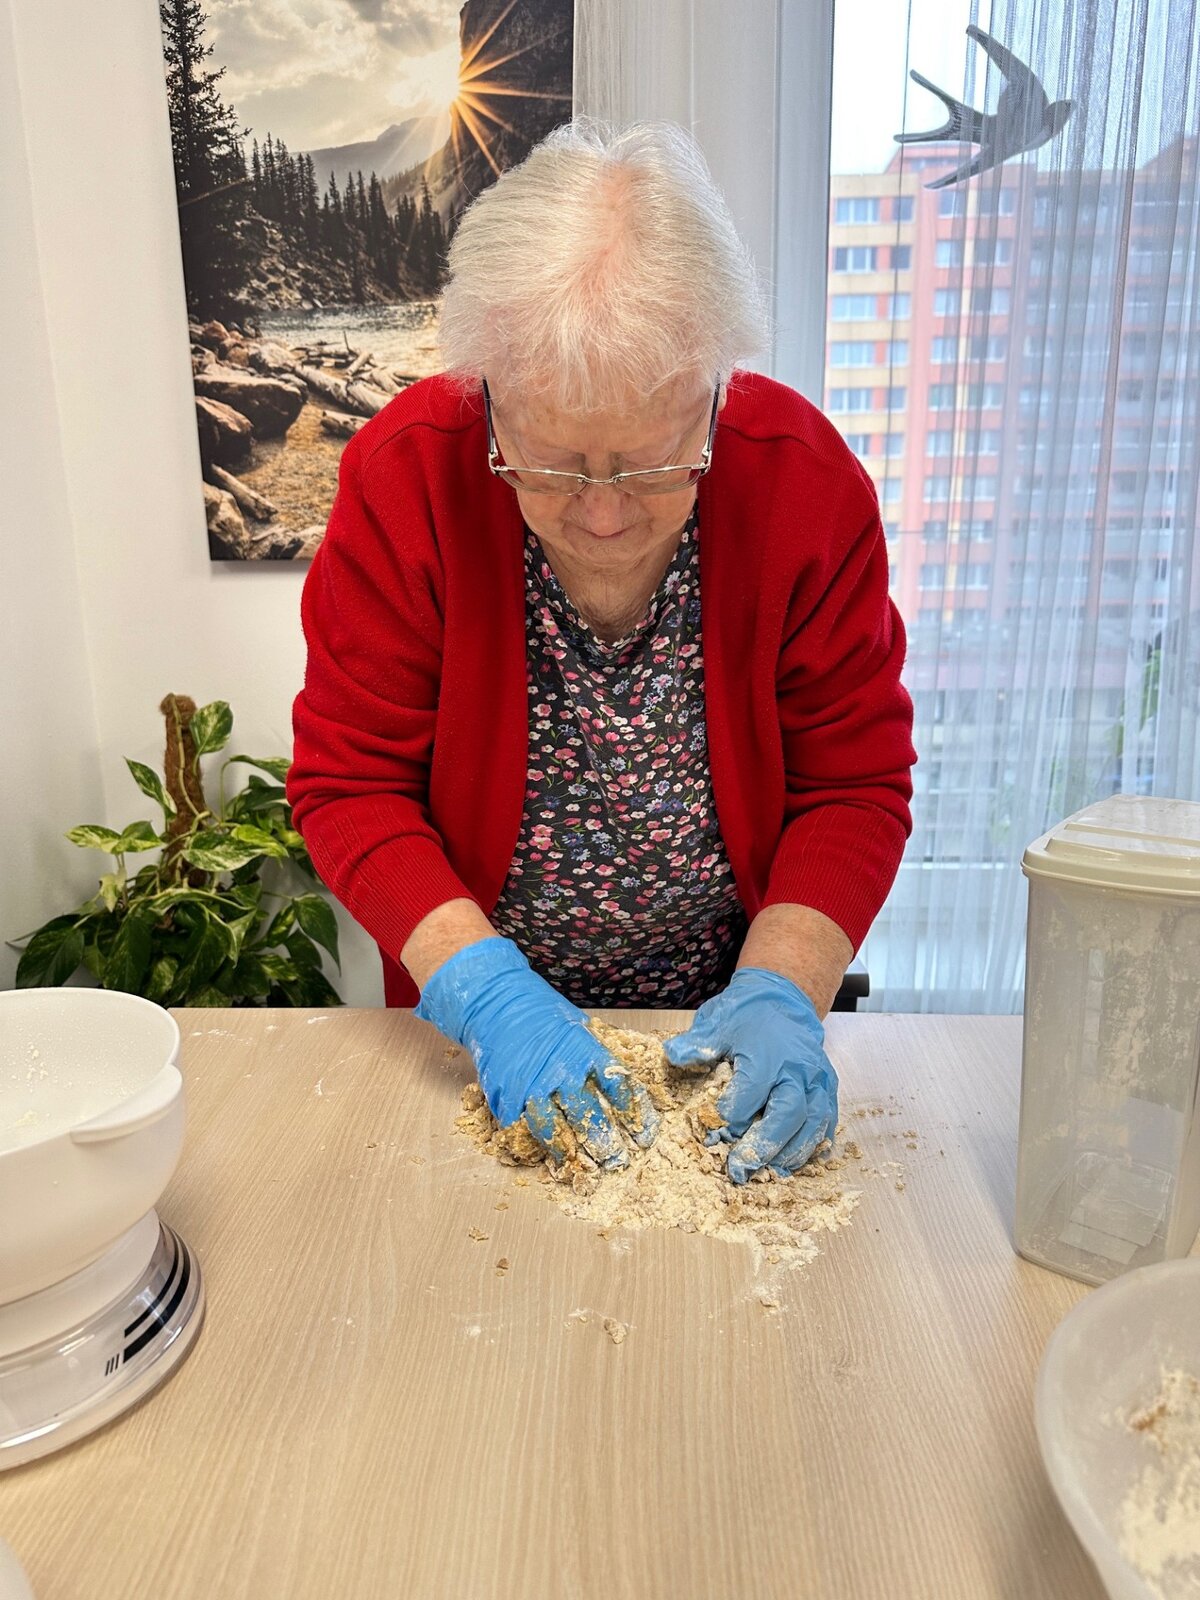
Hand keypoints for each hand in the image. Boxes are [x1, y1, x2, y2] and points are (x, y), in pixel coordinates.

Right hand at [415, 936, 659, 1166]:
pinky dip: (537, 1146)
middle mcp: (563, 1072)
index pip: (619, 1090)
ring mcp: (533, 1087)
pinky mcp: (508, 1098)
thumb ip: (595, 1058)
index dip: (634, 1117)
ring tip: (585, 1170)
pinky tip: (549, 1158)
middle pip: (590, 1116)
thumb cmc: (542, 1015)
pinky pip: (525, 1130)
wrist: (496, 1005)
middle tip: (617, 1162)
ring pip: (556, 1130)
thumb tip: (620, 1087)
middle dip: (606, 1143)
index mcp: (587, 1052)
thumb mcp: (579, 1028)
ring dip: (572, 1153)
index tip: (644, 1136)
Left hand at [664, 968, 837, 1183]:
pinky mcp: (828, 1087)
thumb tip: (672, 1055)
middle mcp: (798, 1068)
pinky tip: (797, 1161)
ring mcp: (818, 1079)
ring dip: (792, 1152)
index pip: (751, 1092)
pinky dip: (815, 1145)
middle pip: (788, 1115)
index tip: (715, 1128)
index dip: (732, 1115)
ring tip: (770, 1172)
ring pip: (813, 1124)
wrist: (784, 996)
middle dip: (764, 1146)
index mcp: (768, 1053)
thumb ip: (697, 1043)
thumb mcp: (717, 1022)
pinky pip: (828, 1122)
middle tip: (741, 1168)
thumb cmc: (747, 1013)